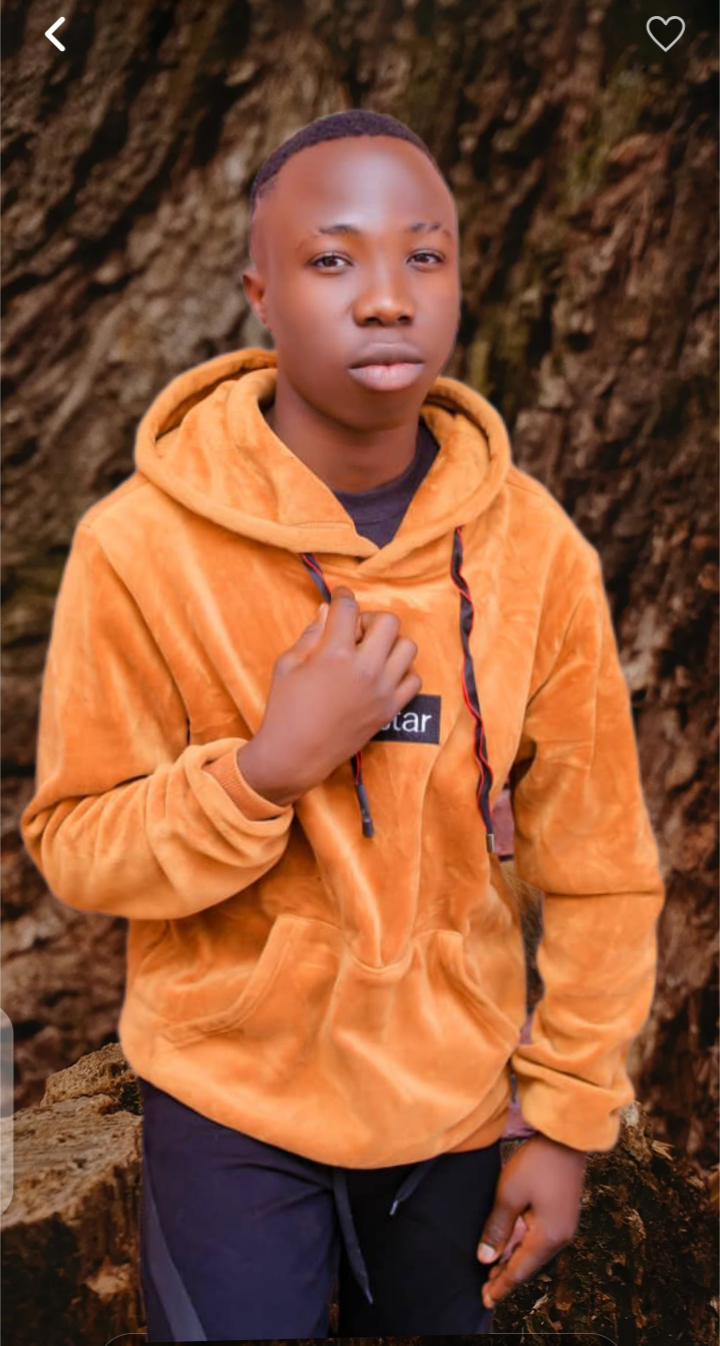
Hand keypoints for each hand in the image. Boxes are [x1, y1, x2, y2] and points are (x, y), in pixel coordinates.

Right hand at [237, 586, 421, 804]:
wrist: (295, 754)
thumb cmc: (285, 708)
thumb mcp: (288, 664)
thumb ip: (311, 634)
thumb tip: (328, 611)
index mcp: (335, 654)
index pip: (349, 609)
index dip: (343, 596)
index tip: (341, 596)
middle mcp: (365, 669)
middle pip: (389, 622)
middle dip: (371, 620)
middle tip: (355, 633)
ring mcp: (382, 690)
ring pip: (408, 647)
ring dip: (390, 645)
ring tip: (371, 655)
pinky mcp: (390, 710)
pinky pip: (414, 680)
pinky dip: (402, 673)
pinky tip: (382, 676)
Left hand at [477, 1134, 587, 1310]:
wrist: (566, 1139)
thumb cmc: (537, 1163)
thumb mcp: (510, 1194)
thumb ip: (498, 1229)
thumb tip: (486, 1259)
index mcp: (548, 1237)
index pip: (519, 1270)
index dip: (501, 1286)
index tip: (485, 1299)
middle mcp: (559, 1237)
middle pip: (528, 1265)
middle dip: (506, 1277)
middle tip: (486, 1291)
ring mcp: (563, 1226)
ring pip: (534, 1253)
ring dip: (514, 1262)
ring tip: (494, 1274)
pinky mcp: (562, 1214)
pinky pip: (540, 1240)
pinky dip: (523, 1248)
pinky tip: (512, 1248)